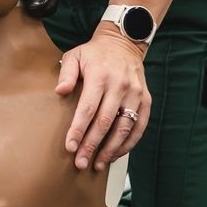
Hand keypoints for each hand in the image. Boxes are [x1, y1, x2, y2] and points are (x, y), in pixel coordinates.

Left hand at [56, 24, 150, 171]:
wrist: (123, 43)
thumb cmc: (95, 54)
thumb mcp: (76, 55)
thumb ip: (67, 73)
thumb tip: (60, 91)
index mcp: (100, 74)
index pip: (88, 108)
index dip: (78, 130)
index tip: (70, 147)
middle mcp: (120, 85)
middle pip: (105, 122)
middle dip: (91, 145)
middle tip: (80, 162)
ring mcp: (135, 93)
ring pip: (124, 128)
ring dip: (110, 150)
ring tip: (97, 164)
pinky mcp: (146, 100)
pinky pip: (139, 127)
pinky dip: (128, 144)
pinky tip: (115, 154)